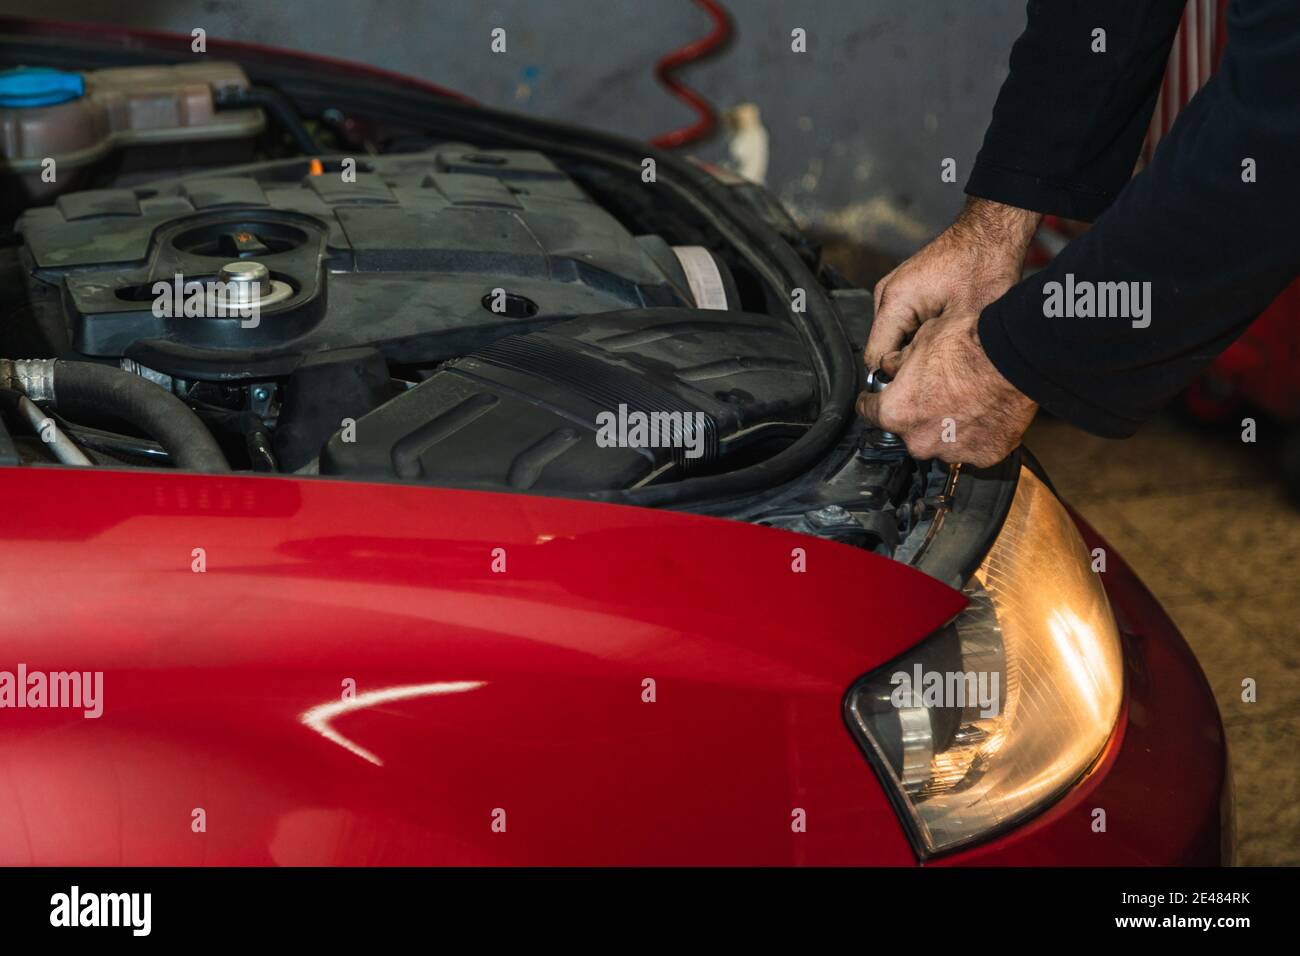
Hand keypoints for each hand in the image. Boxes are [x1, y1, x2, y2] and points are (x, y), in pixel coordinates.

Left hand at [856, 309, 1036, 467]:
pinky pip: (973, 447)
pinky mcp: (984, 456)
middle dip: (916, 414)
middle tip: (935, 392)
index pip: (869, 412)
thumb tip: (891, 365)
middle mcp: (919, 441)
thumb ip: (900, 361)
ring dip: (946, 426)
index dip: (872, 400)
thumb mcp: (922, 340)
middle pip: (907, 430)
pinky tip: (983, 412)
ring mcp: (952, 452)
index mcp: (896, 413)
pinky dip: (976, 435)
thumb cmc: (968, 344)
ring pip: (941, 442)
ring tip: (964, 400)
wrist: (1016, 357)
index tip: (874, 398)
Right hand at [864, 198, 1040, 371]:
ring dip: (917, 349)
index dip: (899, 377)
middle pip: (884, 350)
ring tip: (948, 344)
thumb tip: (917, 383)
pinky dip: (921, 335)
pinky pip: (904, 326)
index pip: (876, 359)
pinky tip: (945, 331)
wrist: (991, 233)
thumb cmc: (984, 267)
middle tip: (944, 364)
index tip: (925, 383)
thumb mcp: (963, 322)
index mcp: (894, 301)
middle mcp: (886, 295)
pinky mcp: (904, 292)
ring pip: (895, 340)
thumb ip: (932, 355)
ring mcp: (893, 292)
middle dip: (910, 363)